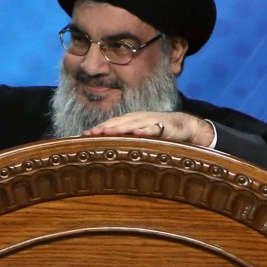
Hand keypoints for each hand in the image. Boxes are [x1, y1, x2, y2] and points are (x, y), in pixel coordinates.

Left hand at [81, 111, 214, 146]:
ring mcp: (149, 121)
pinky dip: (144, 130)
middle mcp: (137, 118)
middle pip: (117, 123)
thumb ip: (125, 139)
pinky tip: (136, 132)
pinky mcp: (164, 126)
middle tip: (89, 133)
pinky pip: (153, 128)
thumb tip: (107, 148)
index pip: (110, 124)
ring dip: (118, 128)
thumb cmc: (157, 130)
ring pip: (131, 124)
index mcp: (129, 120)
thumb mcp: (139, 134)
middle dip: (103, 127)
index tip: (83, 134)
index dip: (97, 128)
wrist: (183, 125)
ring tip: (106, 131)